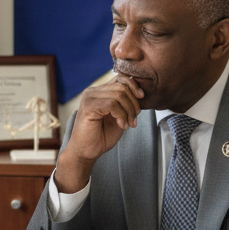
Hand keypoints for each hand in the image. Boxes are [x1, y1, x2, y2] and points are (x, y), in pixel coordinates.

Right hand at [55, 76, 143, 192]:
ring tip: (128, 124)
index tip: (142, 98)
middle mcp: (92, 92)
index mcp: (99, 92)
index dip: (134, 86)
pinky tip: (122, 125)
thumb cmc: (101, 136)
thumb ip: (125, 103)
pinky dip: (121, 116)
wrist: (86, 152)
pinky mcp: (88, 107)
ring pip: (119, 95)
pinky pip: (112, 105)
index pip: (120, 78)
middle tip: (134, 119)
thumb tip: (140, 92)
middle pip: (122, 86)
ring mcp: (89, 98)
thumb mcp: (118, 116)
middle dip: (133, 103)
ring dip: (129, 111)